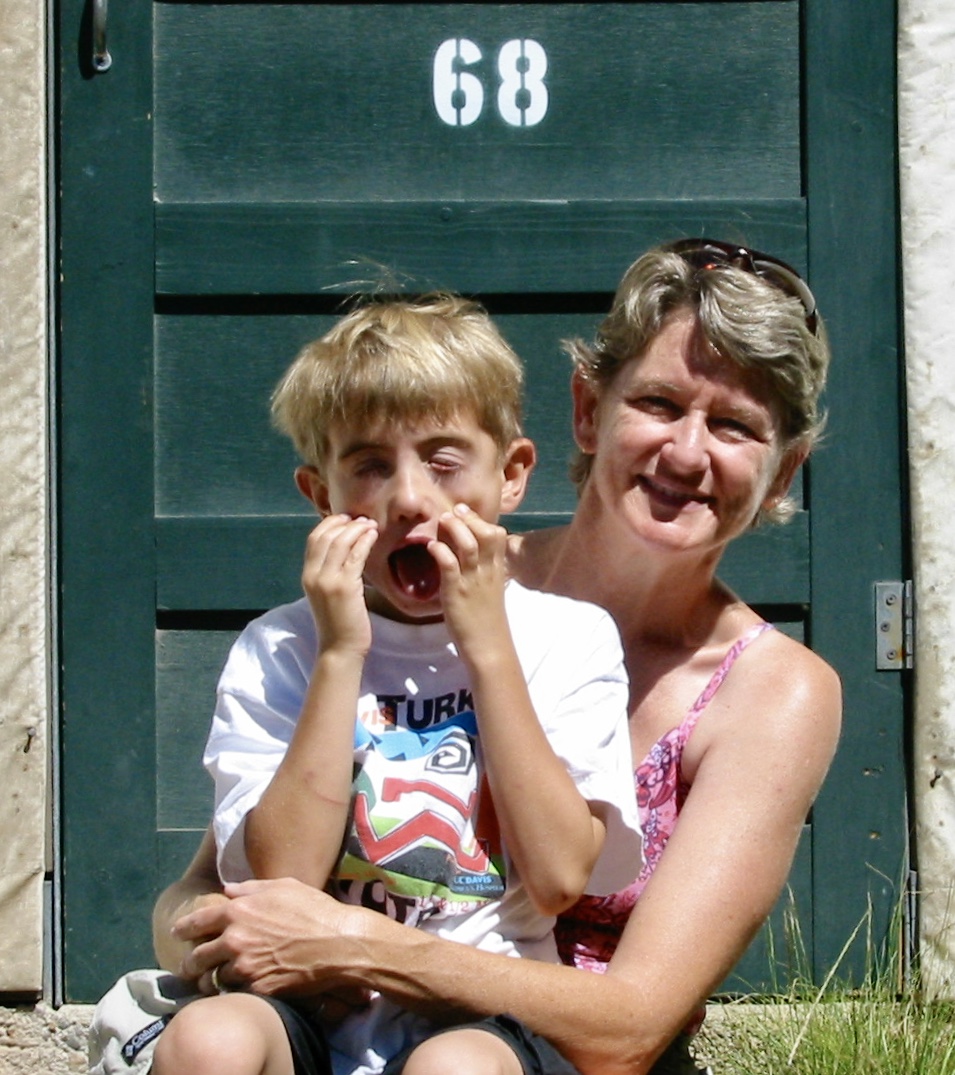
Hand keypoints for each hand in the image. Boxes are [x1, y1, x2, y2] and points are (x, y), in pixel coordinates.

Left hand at [174, 877, 364, 997]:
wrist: (338, 943)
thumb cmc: (314, 909)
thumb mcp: (283, 886)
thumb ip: (251, 888)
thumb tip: (229, 889)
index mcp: (238, 912)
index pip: (197, 922)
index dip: (183, 929)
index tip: (177, 933)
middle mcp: (235, 940)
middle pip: (198, 958)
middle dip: (192, 963)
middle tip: (191, 966)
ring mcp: (245, 968)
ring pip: (214, 980)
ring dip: (213, 980)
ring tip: (214, 981)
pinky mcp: (258, 989)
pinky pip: (236, 993)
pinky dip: (235, 991)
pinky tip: (239, 988)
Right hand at [302, 514, 377, 655]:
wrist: (339, 648)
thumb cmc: (339, 622)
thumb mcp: (327, 593)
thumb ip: (330, 572)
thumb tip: (344, 550)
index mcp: (307, 575)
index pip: (313, 539)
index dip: (329, 523)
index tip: (346, 519)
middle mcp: (313, 575)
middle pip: (326, 536)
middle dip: (345, 522)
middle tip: (362, 519)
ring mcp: (327, 581)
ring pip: (340, 542)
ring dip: (357, 528)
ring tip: (371, 524)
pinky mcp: (345, 587)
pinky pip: (355, 555)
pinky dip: (364, 540)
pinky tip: (373, 535)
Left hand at [428, 504, 509, 658]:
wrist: (489, 646)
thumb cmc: (486, 620)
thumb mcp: (490, 590)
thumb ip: (483, 571)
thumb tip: (469, 555)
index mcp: (497, 570)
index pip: (497, 535)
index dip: (480, 520)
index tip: (464, 514)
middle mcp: (488, 571)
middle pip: (486, 534)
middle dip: (469, 518)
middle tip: (452, 512)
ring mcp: (473, 581)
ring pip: (469, 545)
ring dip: (455, 529)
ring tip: (442, 522)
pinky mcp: (457, 592)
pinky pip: (450, 565)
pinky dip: (440, 551)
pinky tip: (432, 547)